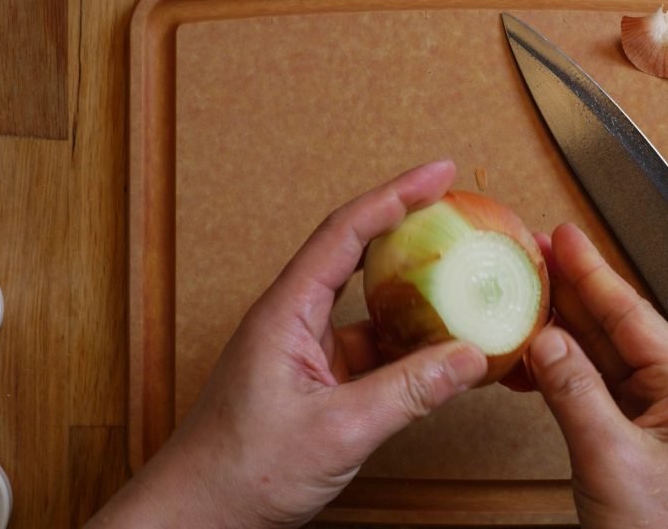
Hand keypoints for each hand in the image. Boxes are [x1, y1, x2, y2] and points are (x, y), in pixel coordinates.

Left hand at [87, 160, 487, 527]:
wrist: (198, 516)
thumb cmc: (240, 472)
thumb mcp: (336, 431)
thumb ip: (407, 392)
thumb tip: (470, 358)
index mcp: (286, 313)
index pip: (345, 233)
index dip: (395, 196)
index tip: (438, 174)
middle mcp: (294, 320)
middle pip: (356, 252)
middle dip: (407, 225)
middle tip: (457, 209)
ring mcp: (306, 349)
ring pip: (368, 303)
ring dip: (413, 290)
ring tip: (461, 275)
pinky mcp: (317, 379)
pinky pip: (371, 346)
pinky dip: (408, 342)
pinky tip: (442, 349)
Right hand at [527, 223, 667, 528]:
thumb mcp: (614, 460)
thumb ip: (576, 394)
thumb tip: (544, 339)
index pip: (633, 315)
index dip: (593, 272)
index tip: (564, 237)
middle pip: (615, 328)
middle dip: (572, 290)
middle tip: (532, 254)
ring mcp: (652, 416)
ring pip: (598, 357)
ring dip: (560, 327)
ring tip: (524, 291)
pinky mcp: (628, 437)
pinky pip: (589, 390)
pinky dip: (557, 372)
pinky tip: (529, 354)